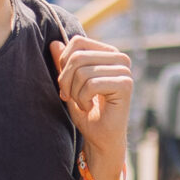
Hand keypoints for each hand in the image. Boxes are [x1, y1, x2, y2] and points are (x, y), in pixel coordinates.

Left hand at [53, 37, 133, 176]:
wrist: (99, 138)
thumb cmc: (86, 111)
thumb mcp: (69, 84)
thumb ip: (63, 64)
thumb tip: (54, 43)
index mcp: (108, 52)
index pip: (77, 42)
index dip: (64, 62)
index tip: (65, 84)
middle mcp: (120, 57)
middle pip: (78, 57)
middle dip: (66, 80)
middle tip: (69, 97)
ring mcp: (124, 70)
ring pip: (83, 72)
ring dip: (75, 93)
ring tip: (82, 104)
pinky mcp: (125, 84)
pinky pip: (92, 84)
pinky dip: (83, 99)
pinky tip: (90, 107)